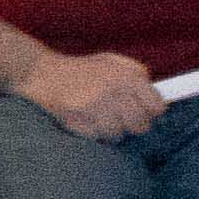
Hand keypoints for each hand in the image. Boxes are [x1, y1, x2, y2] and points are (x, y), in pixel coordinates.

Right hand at [18, 48, 168, 139]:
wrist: (41, 72)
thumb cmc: (80, 69)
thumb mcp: (112, 61)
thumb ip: (136, 72)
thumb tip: (155, 91)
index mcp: (127, 77)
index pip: (156, 107)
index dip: (150, 112)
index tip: (142, 112)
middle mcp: (115, 92)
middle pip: (141, 126)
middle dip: (132, 125)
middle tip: (120, 119)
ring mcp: (96, 108)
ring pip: (118, 135)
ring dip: (110, 131)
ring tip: (99, 119)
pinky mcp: (79, 121)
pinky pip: (97, 137)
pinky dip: (92, 133)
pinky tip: (85, 121)